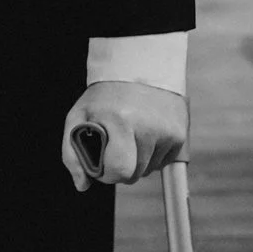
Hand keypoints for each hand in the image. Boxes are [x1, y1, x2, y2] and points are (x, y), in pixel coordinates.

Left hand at [61, 80, 190, 190]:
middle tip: (115, 142)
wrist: (139, 66)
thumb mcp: (78, 117)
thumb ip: (72, 154)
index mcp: (120, 121)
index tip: (102, 159)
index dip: (107, 172)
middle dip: (122, 166)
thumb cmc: (104, 96)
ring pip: (149, 170)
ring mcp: (167, 131)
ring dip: (138, 159)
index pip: (120, 171)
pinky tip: (146, 132)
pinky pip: (164, 162)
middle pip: (134, 175)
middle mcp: (148, 127)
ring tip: (131, 133)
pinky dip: (153, 154)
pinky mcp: (180, 134)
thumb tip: (82, 185)